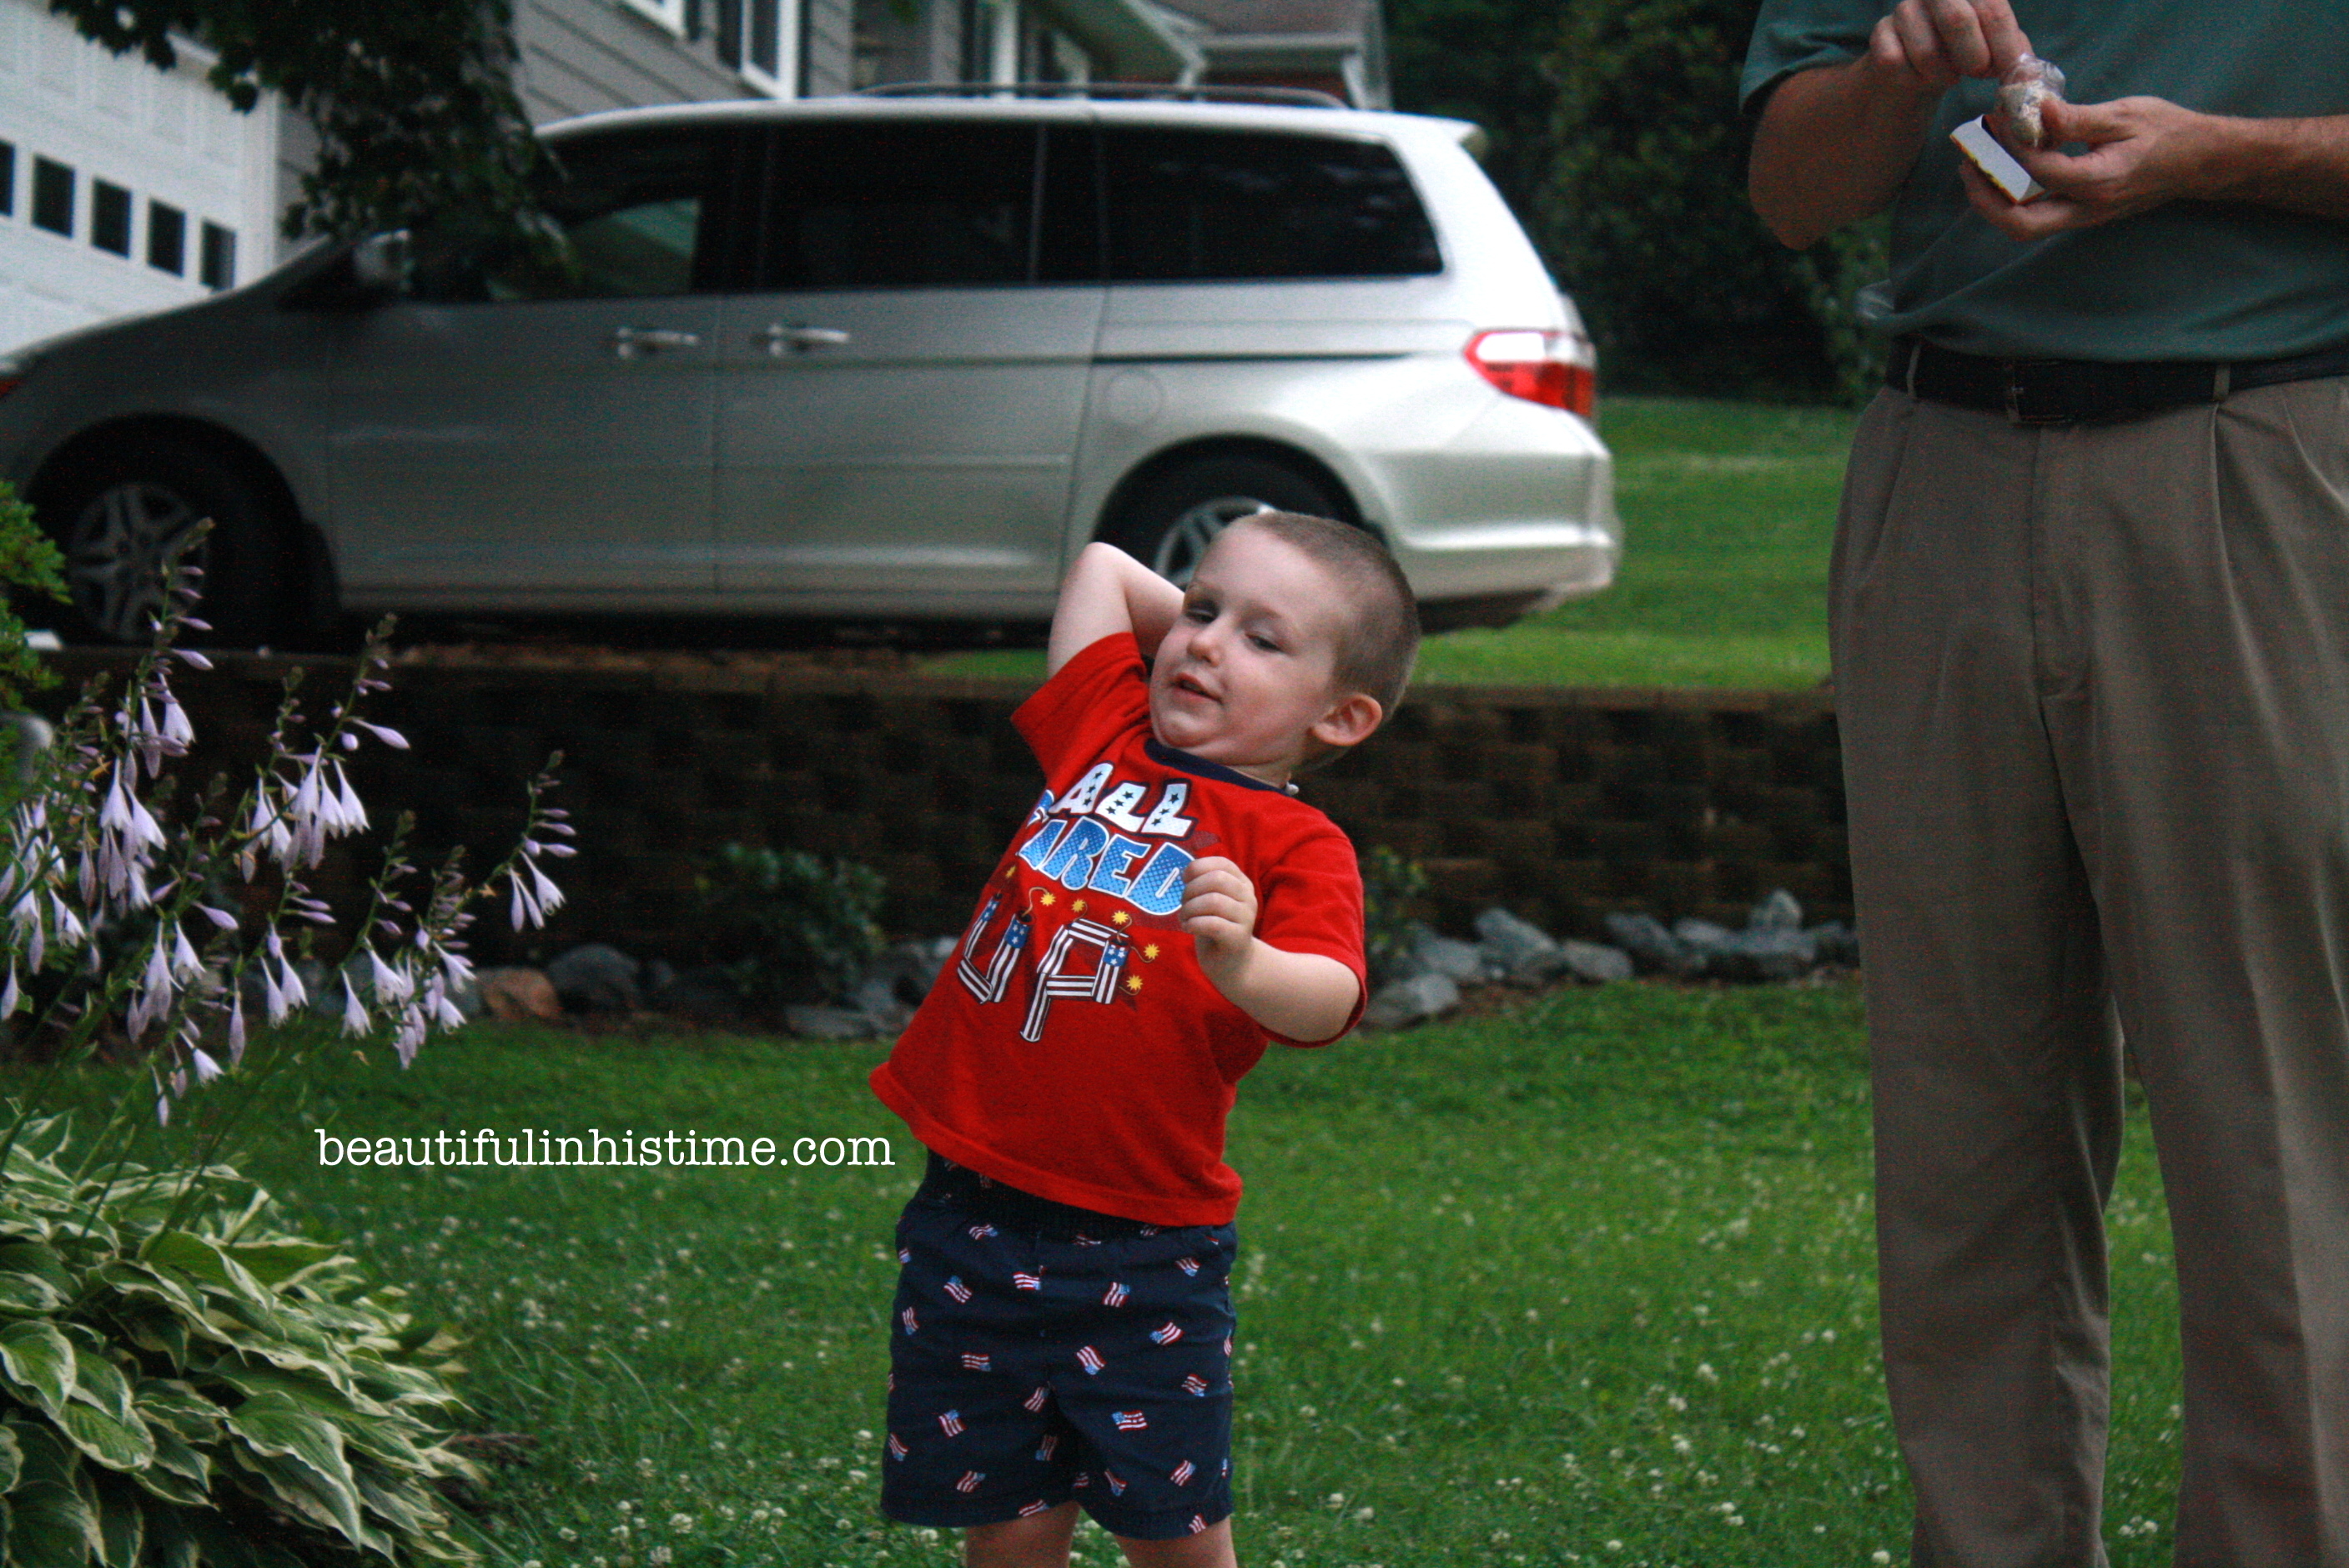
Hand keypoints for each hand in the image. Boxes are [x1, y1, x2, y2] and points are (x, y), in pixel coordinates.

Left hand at [1179, 856, 1258, 977]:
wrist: (1232, 964)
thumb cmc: (1216, 929)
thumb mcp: (1210, 902)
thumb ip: (1203, 885)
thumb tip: (1187, 872)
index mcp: (1241, 883)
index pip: (1222, 863)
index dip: (1198, 867)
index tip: (1184, 880)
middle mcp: (1248, 897)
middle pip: (1216, 879)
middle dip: (1191, 890)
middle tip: (1183, 904)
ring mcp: (1246, 918)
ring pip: (1213, 901)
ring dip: (1189, 909)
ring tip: (1184, 919)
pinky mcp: (1239, 938)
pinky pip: (1213, 924)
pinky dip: (1194, 924)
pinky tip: (1188, 929)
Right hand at [1866, 0, 2030, 96]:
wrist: (1914, 68)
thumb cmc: (1959, 53)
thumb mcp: (1993, 47)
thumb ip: (2012, 53)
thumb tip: (2029, 77)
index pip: (1992, 9)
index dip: (2003, 45)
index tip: (2006, 72)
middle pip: (1956, 20)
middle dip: (1973, 58)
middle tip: (1978, 73)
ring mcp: (1904, 10)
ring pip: (1925, 50)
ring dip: (1942, 75)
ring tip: (1948, 76)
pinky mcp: (1879, 35)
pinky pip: (1897, 64)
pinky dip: (1914, 80)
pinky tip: (1921, 78)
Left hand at [1969, 96, 2222, 238]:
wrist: (2198, 162)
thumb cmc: (2167, 133)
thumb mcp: (2124, 115)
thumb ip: (2076, 119)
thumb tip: (2034, 111)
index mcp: (2100, 181)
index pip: (2039, 172)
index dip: (2011, 147)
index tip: (1998, 120)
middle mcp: (2088, 208)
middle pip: (2021, 224)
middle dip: (1985, 198)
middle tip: (1968, 166)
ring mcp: (2085, 217)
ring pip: (2025, 227)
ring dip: (1994, 204)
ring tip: (1977, 170)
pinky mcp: (2082, 216)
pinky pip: (2038, 217)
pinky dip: (2013, 200)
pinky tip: (2006, 173)